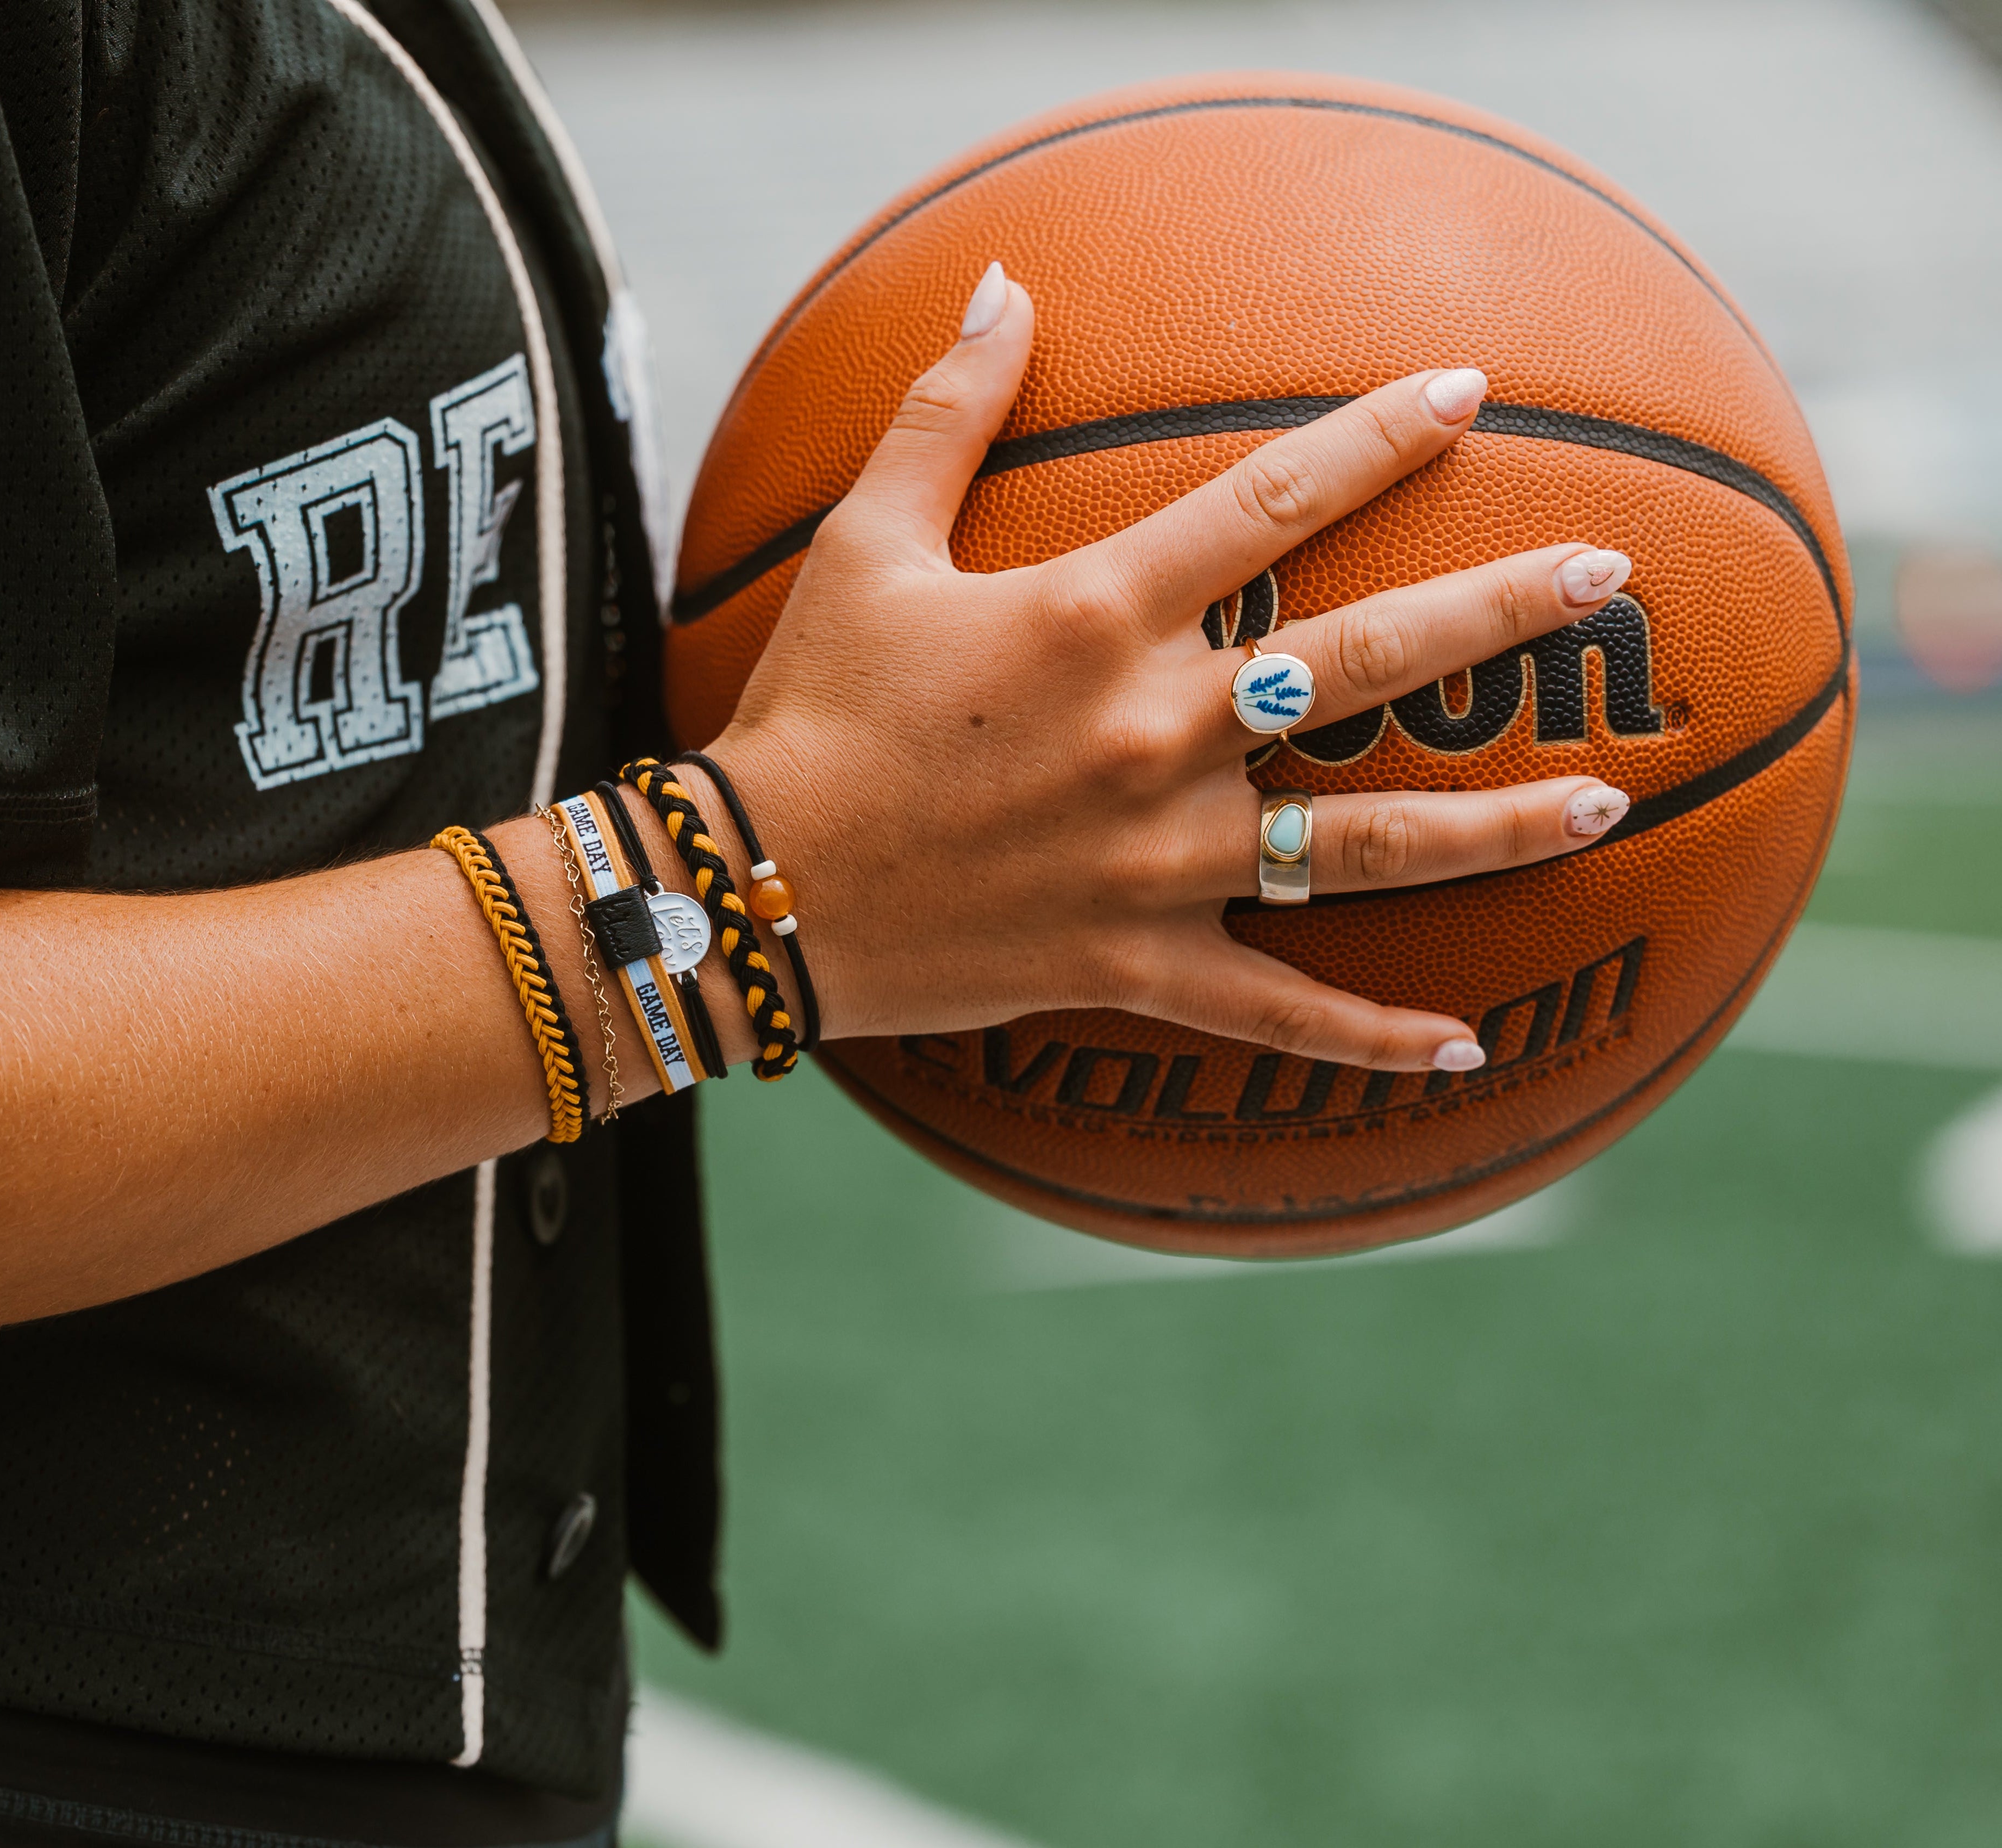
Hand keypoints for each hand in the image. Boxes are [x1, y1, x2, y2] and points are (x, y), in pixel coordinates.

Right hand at [713, 266, 1633, 1073]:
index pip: (1274, 502)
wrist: (753, 889)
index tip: (1471, 393)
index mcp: (1095, 618)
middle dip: (1501, 610)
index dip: (1380, 437)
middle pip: (1367, 662)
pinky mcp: (1135, 962)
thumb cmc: (809, 710)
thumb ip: (945, 414)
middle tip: (1610, 575)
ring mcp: (1158, 860)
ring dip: (1496, 826)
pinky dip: (1370, 1035)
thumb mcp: (865, 545)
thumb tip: (1001, 287)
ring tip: (1609, 800)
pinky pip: (1277, 1007)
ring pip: (1364, 843)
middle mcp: (1154, 734)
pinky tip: (1468, 1044)